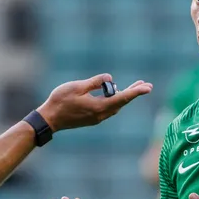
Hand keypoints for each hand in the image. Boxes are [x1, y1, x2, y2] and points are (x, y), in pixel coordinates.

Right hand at [37, 74, 151, 132]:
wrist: (49, 119)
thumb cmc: (60, 101)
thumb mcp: (77, 87)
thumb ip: (94, 82)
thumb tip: (109, 78)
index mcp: (98, 107)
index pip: (122, 98)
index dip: (136, 92)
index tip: (148, 87)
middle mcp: (101, 115)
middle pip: (122, 103)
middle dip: (134, 93)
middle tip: (147, 85)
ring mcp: (97, 118)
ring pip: (116, 106)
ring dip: (125, 96)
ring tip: (136, 87)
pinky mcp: (92, 119)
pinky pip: (109, 109)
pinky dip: (116, 100)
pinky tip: (116, 93)